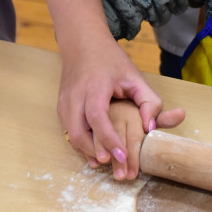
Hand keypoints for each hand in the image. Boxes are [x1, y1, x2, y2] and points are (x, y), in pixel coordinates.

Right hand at [58, 35, 183, 171]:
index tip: (121, 155)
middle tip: (116, 168)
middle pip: (78, 131)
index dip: (108, 138)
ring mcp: (64, 102)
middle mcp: (75, 95)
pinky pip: (68, 131)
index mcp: (94, 85)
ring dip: (87, 152)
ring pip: (71, 135)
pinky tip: (95, 154)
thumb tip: (151, 128)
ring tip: (106, 164)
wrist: (82, 44)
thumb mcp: (135, 76)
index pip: (97, 116)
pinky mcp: (60, 107)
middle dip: (96, 152)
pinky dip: (81, 145)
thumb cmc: (111, 61)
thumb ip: (150, 101)